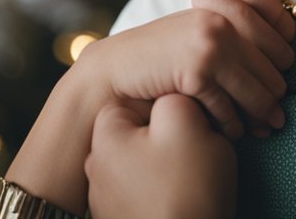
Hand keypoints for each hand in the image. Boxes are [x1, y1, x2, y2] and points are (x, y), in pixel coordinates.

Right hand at [80, 0, 295, 138]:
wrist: (112, 73)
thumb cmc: (159, 60)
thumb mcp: (200, 37)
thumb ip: (236, 41)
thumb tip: (280, 74)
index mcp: (227, 8)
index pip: (281, 31)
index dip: (285, 62)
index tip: (282, 85)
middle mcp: (223, 21)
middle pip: (275, 65)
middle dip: (275, 95)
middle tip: (276, 119)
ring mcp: (211, 44)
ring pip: (257, 89)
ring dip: (260, 114)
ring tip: (263, 129)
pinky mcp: (197, 71)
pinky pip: (229, 107)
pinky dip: (232, 125)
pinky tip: (231, 134)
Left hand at [86, 94, 235, 218]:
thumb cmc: (185, 189)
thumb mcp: (188, 124)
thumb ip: (177, 96)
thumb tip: (177, 96)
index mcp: (106, 138)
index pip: (134, 100)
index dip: (167, 103)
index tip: (190, 115)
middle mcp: (97, 168)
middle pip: (141, 131)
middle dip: (171, 134)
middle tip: (197, 144)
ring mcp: (108, 199)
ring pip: (146, 161)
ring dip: (170, 163)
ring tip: (194, 175)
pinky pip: (150, 190)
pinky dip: (167, 190)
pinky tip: (187, 196)